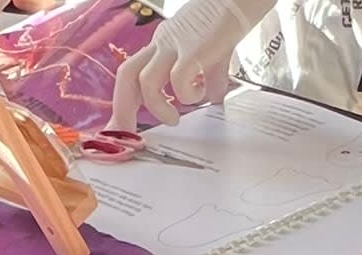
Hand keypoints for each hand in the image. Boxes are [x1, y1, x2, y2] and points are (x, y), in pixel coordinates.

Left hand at [108, 0, 272, 128]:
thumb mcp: (209, 55)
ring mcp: (175, 46)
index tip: (123, 128)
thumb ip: (206, 78)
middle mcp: (162, 44)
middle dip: (123, 110)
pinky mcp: (193, 50)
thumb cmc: (224, 23)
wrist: (239, 0)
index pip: (131, 74)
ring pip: (145, 81)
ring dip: (157, 108)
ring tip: (173, 119)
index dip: (123, 103)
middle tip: (129, 134)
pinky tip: (201, 94)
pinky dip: (187, 96)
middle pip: (126, 75)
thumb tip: (212, 98)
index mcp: (161, 45)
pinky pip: (179, 80)